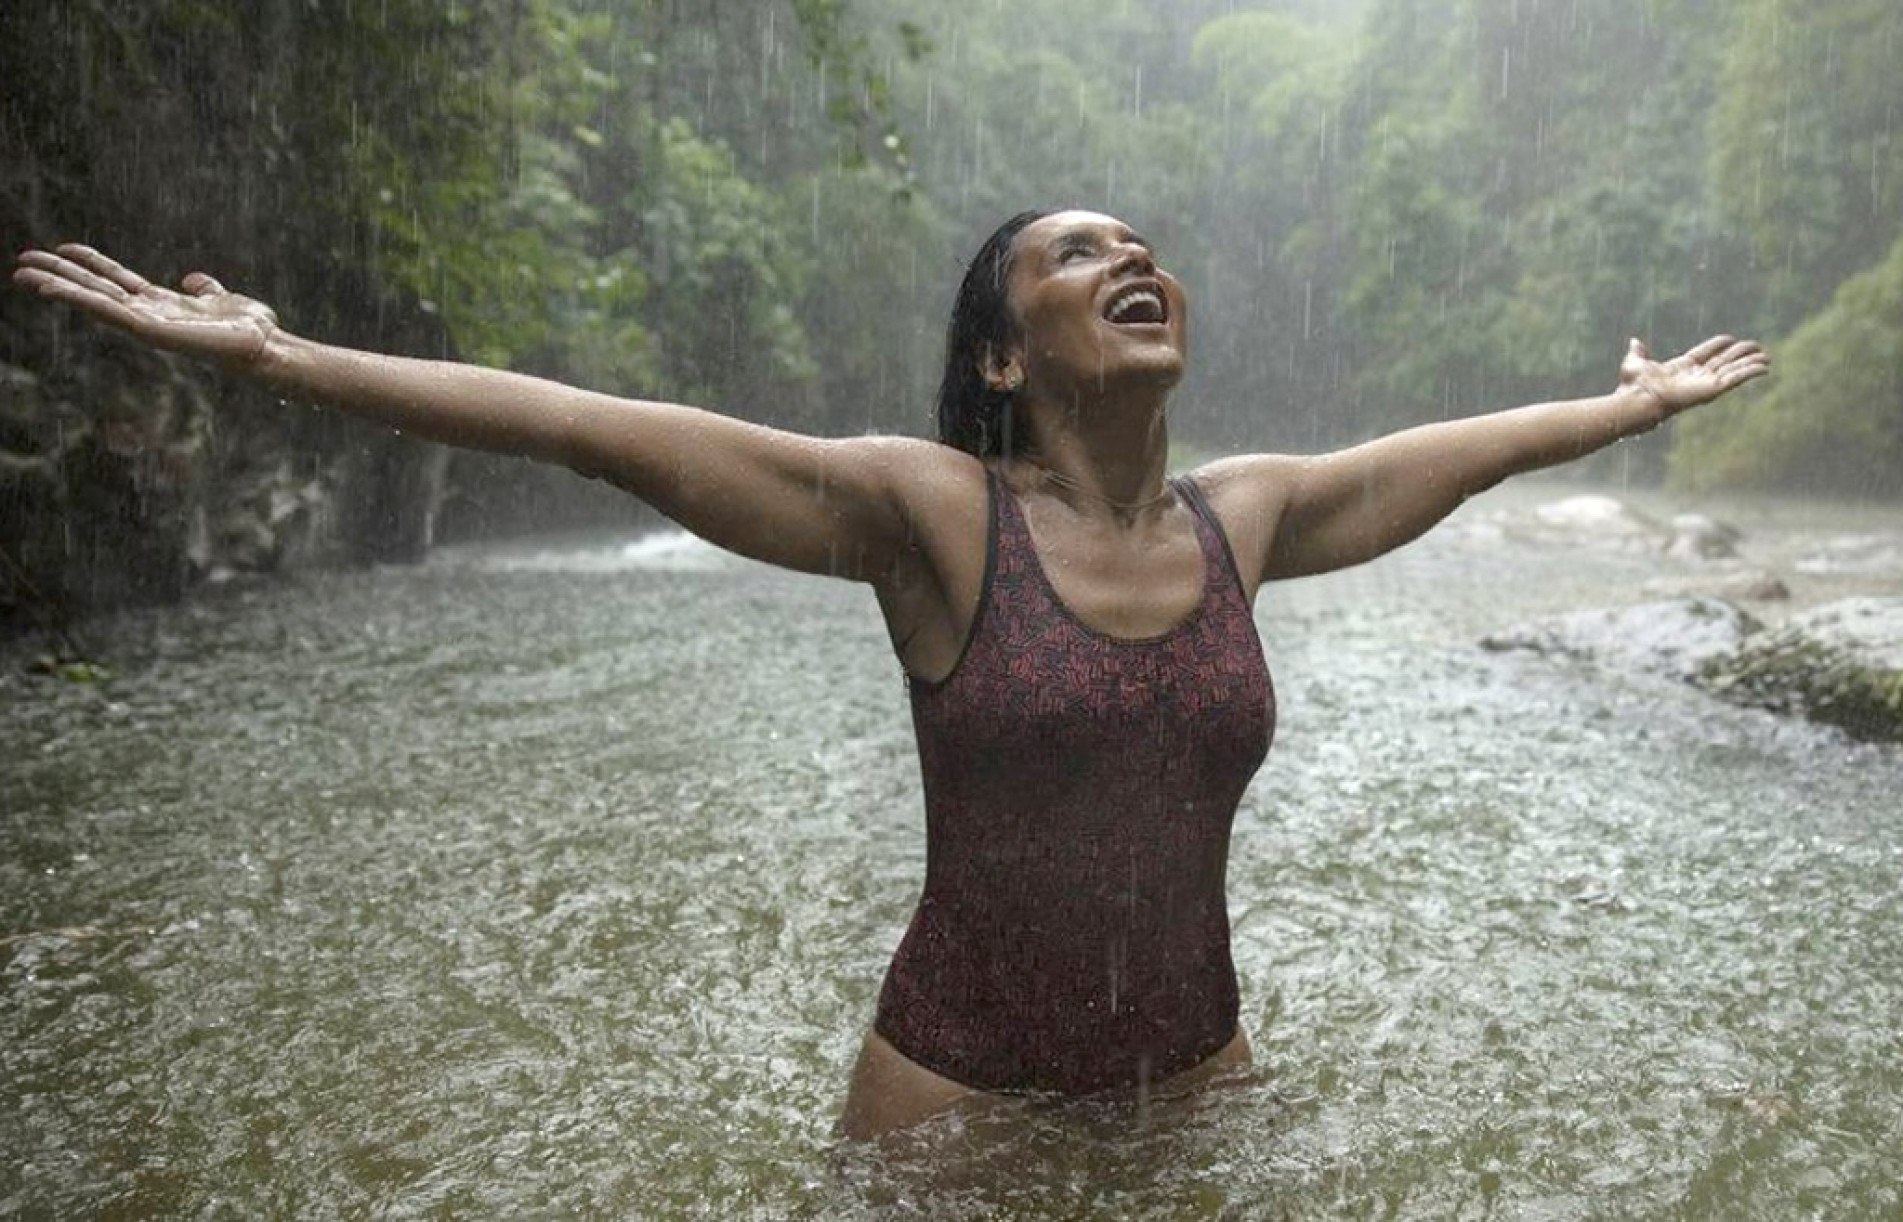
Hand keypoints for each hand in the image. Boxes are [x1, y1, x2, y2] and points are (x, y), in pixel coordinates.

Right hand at [13, 244, 279, 371]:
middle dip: (59, 275)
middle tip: (20, 263)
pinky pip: (109, 313)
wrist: (265, 346)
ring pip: (93, 302)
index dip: (89, 263)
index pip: (115, 280)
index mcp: (160, 303)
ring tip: (23, 276)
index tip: (62, 247)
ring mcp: (147, 324)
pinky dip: (81, 301)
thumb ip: (204, 287)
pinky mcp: (151, 333)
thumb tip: (194, 278)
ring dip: (58, 288)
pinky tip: (55, 290)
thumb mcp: (220, 297)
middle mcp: (148, 314)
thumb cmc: (247, 329)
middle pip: (94, 289)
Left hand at [1620, 335, 1769, 417]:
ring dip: (1751, 363)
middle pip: (1724, 361)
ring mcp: (1705, 383)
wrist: (1637, 398)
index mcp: (1681, 367)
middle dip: (1741, 354)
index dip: (1718, 345)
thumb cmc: (1633, 385)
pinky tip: (1765, 367)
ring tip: (1767, 357)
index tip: (1730, 339)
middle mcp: (1696, 376)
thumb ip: (1638, 352)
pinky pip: (1736, 379)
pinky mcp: (1712, 390)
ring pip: (1734, 369)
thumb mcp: (1635, 364)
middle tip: (1757, 346)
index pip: (1706, 353)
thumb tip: (1634, 341)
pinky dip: (1751, 372)